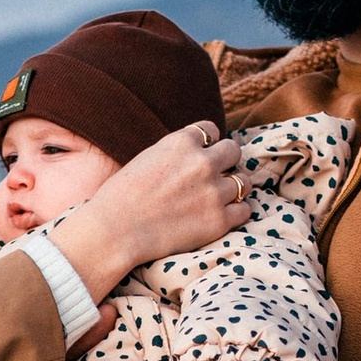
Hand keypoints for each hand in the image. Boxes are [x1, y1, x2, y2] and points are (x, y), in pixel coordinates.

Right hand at [49, 122, 246, 299]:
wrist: (115, 230)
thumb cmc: (121, 197)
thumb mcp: (147, 158)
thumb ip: (175, 153)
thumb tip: (194, 153)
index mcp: (182, 142)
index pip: (211, 130)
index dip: (207, 143)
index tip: (201, 155)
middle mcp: (203, 162)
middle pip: (234, 151)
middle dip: (226, 161)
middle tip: (216, 175)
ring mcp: (213, 192)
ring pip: (244, 181)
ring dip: (235, 187)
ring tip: (221, 197)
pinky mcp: (219, 220)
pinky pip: (245, 210)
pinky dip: (237, 211)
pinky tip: (224, 215)